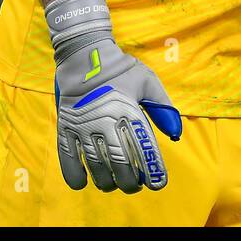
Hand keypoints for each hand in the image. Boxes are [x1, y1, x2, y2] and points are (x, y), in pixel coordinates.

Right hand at [48, 0, 181, 192]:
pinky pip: (66, 154)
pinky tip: (81, 184)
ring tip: (112, 186)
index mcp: (129, 109)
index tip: (158, 182)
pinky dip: (72, 172)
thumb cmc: (121, 68)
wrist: (84, 53)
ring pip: (94, 162)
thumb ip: (163, 108)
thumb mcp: (148, 82)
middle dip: (129, 179)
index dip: (151, 167)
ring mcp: (83, 123)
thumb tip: (176, 134)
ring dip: (105, 180)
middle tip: (135, 186)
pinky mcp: (65, 125)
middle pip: (119, 160)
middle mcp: (106, 119)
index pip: (143, 146)